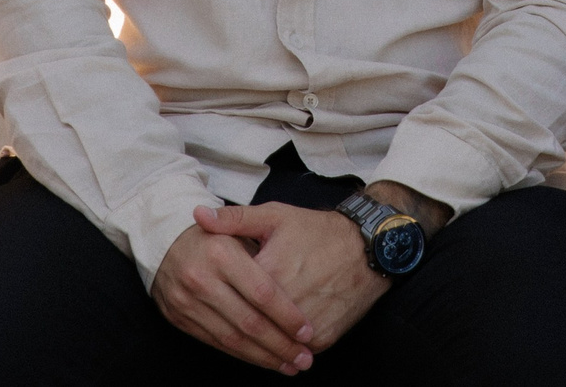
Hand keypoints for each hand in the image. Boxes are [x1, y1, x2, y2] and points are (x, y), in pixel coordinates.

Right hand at [154, 215, 318, 373]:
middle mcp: (201, 278)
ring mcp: (187, 301)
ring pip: (232, 338)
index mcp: (221, 252)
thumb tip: (294, 264)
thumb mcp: (237, 224)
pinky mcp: (179, 317)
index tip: (307, 331)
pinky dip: (242, 354)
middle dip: (280, 345)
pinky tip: (262, 359)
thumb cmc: (213, 235)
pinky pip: (216, 342)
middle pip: (248, 322)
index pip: (262, 293)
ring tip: (289, 365)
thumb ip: (269, 245)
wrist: (162, 241)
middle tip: (304, 359)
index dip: (287, 316)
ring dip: (264, 357)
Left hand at [199, 202, 388, 352]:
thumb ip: (234, 219)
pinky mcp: (323, 337)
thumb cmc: (317, 230)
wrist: (367, 248)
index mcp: (268, 271)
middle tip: (218, 328)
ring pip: (271, 344)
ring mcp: (307, 324)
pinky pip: (295, 349)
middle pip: (249, 325)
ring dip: (255, 348)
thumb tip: (198, 216)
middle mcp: (288, 301)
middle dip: (231, 328)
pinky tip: (270, 348)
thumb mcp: (275, 216)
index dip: (217, 301)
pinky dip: (281, 350)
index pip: (231, 296)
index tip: (205, 301)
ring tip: (240, 342)